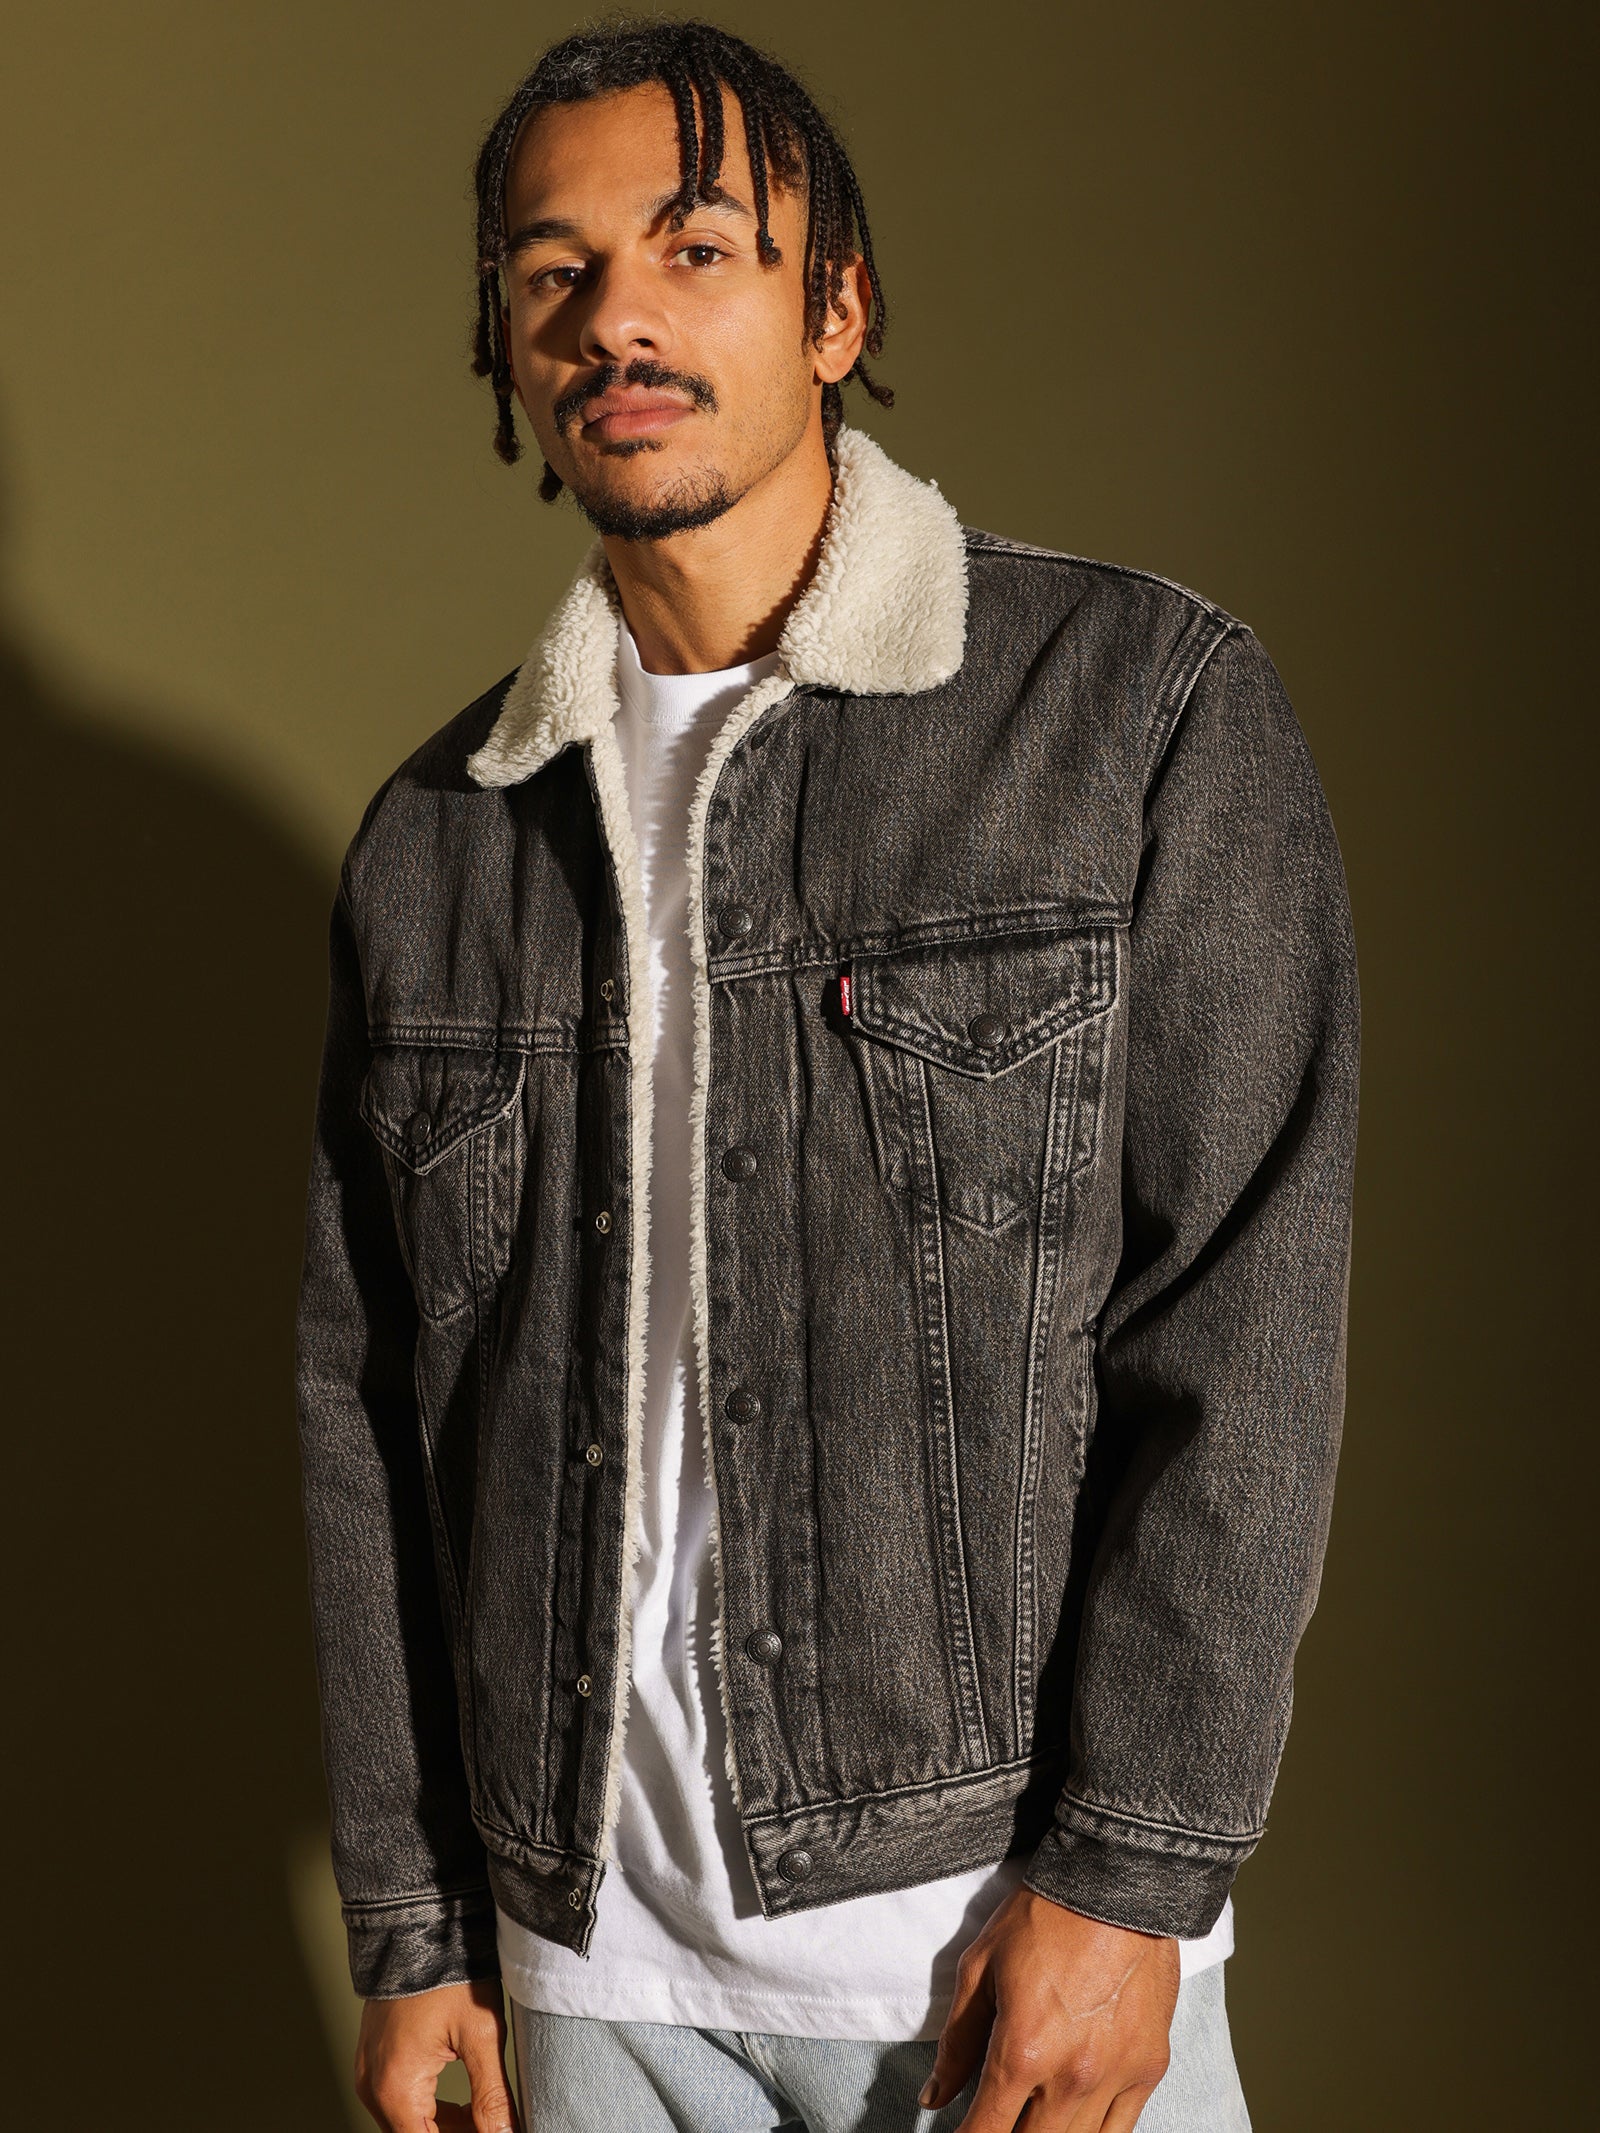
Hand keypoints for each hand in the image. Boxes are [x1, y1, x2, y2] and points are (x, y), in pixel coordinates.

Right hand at [354, 1977, 520, 2132]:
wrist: (420, 1923)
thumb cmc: (449, 1970)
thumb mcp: (482, 2034)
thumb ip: (492, 2096)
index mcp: (396, 2087)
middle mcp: (373, 2086)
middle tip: (494, 2126)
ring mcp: (369, 2072)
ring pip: (408, 2123)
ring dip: (445, 2128)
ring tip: (485, 2120)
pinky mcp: (373, 2059)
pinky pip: (399, 2101)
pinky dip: (430, 2110)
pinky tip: (464, 2107)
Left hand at [923, 1886, 1179, 2131]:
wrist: (1115, 1882)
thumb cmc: (1043, 1916)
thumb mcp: (980, 1967)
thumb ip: (956, 2041)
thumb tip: (934, 2097)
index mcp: (1022, 2052)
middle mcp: (1071, 2077)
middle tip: (995, 2125)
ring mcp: (1116, 2077)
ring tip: (1030, 2121)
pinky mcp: (1150, 2067)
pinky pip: (1121, 2132)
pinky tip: (1073, 2123)